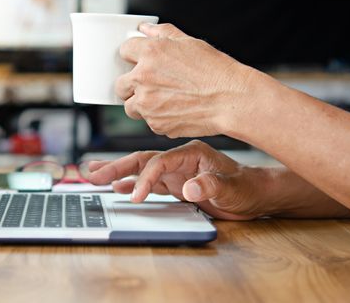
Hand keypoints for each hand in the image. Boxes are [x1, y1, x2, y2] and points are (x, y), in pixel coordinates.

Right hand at [88, 140, 270, 219]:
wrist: (256, 194)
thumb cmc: (247, 187)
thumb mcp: (232, 188)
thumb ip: (210, 186)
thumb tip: (188, 189)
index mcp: (190, 153)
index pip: (158, 163)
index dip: (144, 179)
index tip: (133, 196)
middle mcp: (179, 160)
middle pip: (142, 161)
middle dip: (116, 166)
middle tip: (93, 172)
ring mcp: (176, 172)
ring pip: (141, 170)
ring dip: (119, 173)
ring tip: (96, 174)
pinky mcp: (176, 184)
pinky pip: (149, 183)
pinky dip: (132, 185)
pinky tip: (118, 187)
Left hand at [117, 23, 255, 137]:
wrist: (230, 100)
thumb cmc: (215, 70)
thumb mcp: (190, 42)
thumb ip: (163, 33)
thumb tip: (144, 28)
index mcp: (150, 53)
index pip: (123, 51)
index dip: (131, 56)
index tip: (136, 60)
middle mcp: (143, 78)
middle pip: (119, 84)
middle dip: (130, 84)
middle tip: (146, 85)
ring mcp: (147, 103)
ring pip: (130, 107)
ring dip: (140, 104)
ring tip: (161, 101)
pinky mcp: (155, 124)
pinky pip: (148, 121)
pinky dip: (157, 118)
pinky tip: (175, 110)